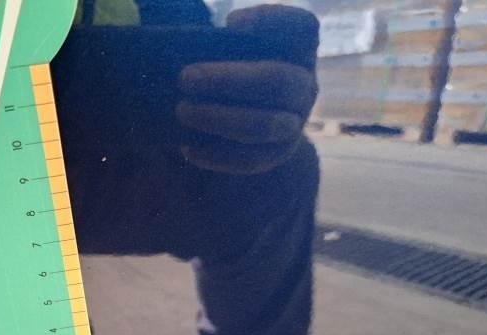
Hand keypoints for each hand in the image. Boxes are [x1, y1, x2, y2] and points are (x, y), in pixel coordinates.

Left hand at [177, 5, 318, 174]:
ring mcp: (295, 124)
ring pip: (264, 125)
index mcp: (299, 50)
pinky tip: (187, 147)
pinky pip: (250, 160)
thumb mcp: (234, 52)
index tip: (231, 24)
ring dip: (219, 119)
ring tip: (182, 111)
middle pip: (277, 81)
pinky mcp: (277, 155)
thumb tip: (191, 49)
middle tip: (184, 78)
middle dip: (227, 80)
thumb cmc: (233, 71)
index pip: (302, 28)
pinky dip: (216, 155)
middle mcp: (304, 86)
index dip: (271, 21)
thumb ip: (224, 45)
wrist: (246, 116)